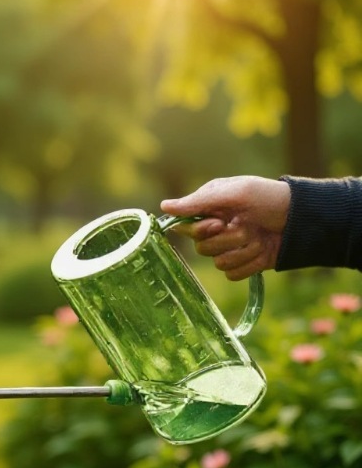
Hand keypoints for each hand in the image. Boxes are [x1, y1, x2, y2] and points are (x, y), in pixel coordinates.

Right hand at [160, 176, 290, 280]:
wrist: (302, 219)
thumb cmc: (268, 197)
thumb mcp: (234, 192)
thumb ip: (198, 201)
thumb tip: (163, 207)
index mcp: (210, 211)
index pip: (187, 229)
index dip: (201, 230)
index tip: (218, 222)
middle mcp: (216, 231)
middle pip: (202, 249)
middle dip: (228, 239)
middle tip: (246, 226)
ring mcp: (230, 249)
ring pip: (219, 264)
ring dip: (243, 250)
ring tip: (259, 236)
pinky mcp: (243, 264)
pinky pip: (234, 274)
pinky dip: (251, 263)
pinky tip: (263, 250)